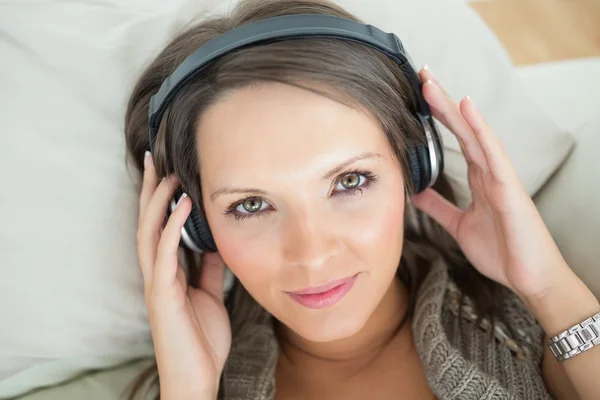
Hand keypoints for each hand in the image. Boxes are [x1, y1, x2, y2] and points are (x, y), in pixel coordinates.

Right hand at [137, 152, 230, 398]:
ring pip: (149, 233)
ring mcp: (157, 283)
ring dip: (156, 201)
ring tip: (167, 172)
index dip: (159, 198)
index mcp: (167, 272)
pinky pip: (164, 254)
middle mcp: (157, 273)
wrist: (198, 377)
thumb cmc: (201, 339)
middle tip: (154, 157)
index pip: (159, 227)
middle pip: (147, 222)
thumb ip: (209, 270)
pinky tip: (181, 205)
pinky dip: (171, 227)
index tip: (167, 169)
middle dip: (150, 190)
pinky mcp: (162, 295)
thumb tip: (216, 244)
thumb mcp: (210, 295)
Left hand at [412, 66, 570, 301]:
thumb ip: (439, 207)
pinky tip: (468, 108)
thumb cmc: (501, 250)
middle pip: (462, 128)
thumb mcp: (458, 225)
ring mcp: (500, 176)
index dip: (437, 116)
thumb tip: (416, 193)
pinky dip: (481, 129)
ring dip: (453, 108)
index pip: (455, 138)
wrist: (528, 277)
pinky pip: (494, 153)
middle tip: (421, 74)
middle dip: (441, 102)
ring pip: (475, 133)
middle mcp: (489, 170)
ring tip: (432, 85)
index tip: (417, 94)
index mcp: (479, 178)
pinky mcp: (509, 187)